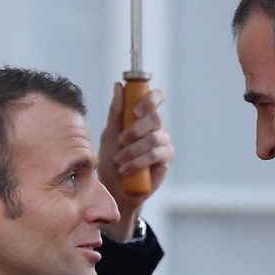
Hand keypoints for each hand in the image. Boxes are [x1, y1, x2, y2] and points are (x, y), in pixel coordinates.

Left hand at [97, 83, 172, 241]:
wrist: (114, 188)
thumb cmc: (111, 160)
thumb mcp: (109, 134)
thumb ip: (116, 111)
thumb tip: (119, 86)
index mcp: (144, 117)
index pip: (156, 98)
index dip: (150, 99)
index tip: (136, 110)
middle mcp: (157, 127)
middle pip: (155, 118)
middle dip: (136, 129)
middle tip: (121, 140)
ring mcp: (163, 143)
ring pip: (154, 139)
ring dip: (133, 150)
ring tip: (119, 160)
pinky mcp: (166, 160)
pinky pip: (156, 155)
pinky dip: (138, 162)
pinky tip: (126, 169)